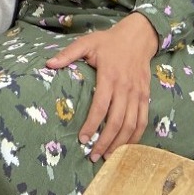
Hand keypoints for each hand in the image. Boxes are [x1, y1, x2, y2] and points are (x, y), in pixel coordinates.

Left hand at [46, 13, 157, 160]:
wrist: (138, 37)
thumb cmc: (108, 41)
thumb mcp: (86, 43)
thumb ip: (68, 54)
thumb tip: (48, 64)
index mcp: (109, 77)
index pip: (100, 107)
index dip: (92, 124)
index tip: (83, 138)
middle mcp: (125, 88)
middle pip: (117, 121)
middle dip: (106, 141)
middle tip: (94, 156)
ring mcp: (137, 94)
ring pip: (132, 124)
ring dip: (121, 143)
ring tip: (109, 156)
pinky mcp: (145, 96)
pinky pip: (143, 120)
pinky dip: (136, 136)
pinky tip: (126, 146)